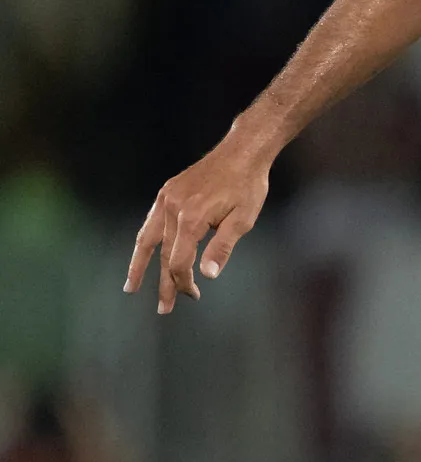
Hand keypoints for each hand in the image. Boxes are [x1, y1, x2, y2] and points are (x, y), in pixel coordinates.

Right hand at [124, 132, 275, 314]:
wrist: (241, 152)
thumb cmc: (248, 187)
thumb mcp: (243, 220)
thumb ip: (223, 247)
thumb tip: (207, 276)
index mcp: (191, 218)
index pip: (179, 260)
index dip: (184, 281)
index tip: (194, 294)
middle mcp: (173, 208)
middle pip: (164, 254)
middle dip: (164, 283)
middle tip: (163, 308)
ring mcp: (166, 198)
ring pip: (148, 238)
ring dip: (140, 264)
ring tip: (131, 286)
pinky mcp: (167, 192)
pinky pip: (152, 222)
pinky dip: (147, 241)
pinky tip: (146, 255)